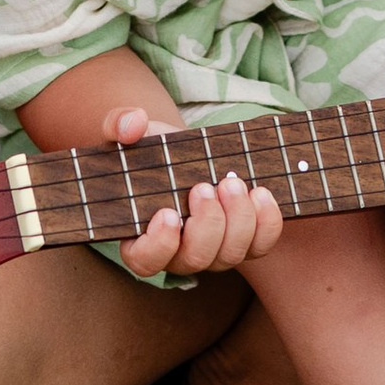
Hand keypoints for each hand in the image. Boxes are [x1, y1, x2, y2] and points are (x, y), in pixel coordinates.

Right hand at [99, 103, 284, 279]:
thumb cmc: (152, 149)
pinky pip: (260, 246)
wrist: (188, 151)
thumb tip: (132, 125)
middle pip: (194, 259)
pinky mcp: (244, 241)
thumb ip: (119, 124)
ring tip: (232, 182)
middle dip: (207, 223)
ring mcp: (213, 251)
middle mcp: (178, 253)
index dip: (159, 245)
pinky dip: (266, 223)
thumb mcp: (128, 131)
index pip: (145, 261)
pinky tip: (259, 193)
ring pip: (229, 256)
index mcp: (141, 236)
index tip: (169, 213)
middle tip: (205, 186)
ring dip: (237, 219)